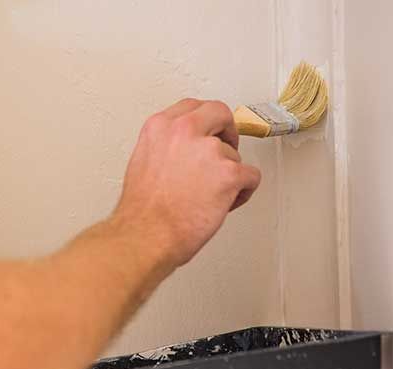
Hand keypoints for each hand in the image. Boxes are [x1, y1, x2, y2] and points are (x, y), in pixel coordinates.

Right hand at [113, 98, 261, 267]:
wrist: (146, 236)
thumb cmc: (141, 212)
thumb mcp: (142, 163)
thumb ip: (165, 148)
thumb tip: (181, 152)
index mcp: (160, 128)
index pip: (192, 107)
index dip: (206, 120)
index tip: (210, 130)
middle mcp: (184, 131)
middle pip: (220, 113)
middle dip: (226, 132)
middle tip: (224, 151)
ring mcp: (209, 151)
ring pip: (234, 155)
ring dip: (228, 175)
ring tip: (209, 198)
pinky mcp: (229, 173)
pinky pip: (251, 177)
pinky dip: (243, 192)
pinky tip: (225, 204)